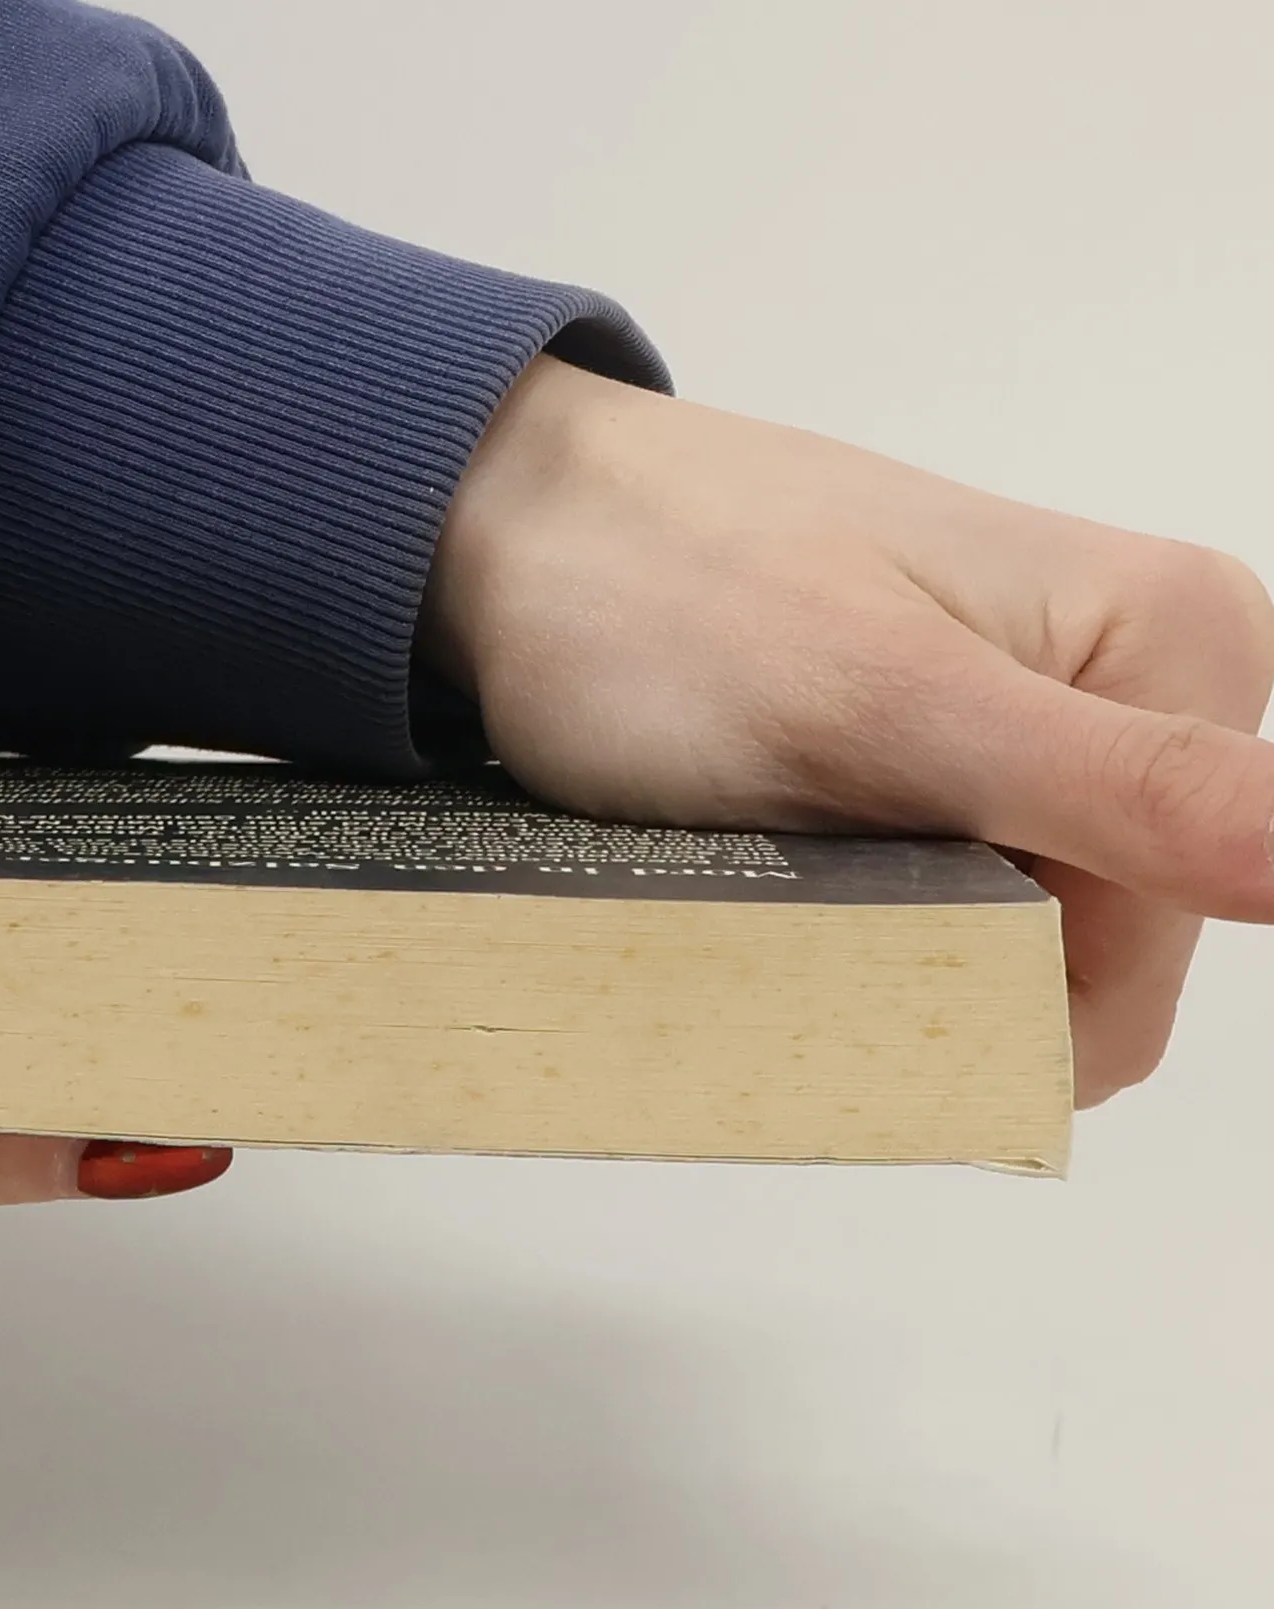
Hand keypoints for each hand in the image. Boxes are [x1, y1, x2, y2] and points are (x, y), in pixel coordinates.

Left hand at [422, 359, 1273, 1108]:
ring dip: (893, 944)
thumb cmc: (662, 593)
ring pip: (1008, 933)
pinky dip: (862, 910)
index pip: (1141, 971)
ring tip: (778, 863)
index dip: (991, 1008)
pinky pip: (948, 889)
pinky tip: (783, 856)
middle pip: (1083, 955)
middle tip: (796, 896)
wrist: (510, 522)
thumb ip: (1110, 787)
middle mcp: (1136, 680)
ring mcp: (1039, 713)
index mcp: (1177, 648)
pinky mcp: (951, 741)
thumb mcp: (878, 703)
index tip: (847, 959)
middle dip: (939, 969)